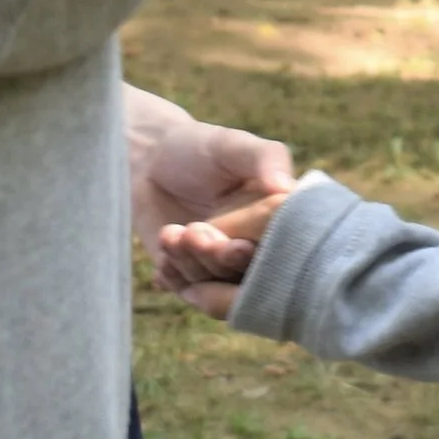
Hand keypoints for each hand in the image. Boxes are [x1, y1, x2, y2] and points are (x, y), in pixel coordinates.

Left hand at [129, 100, 294, 282]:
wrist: (150, 161)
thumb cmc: (200, 147)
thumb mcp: (234, 146)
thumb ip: (266, 159)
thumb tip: (288, 186)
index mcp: (283, 221)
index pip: (288, 252)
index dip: (262, 257)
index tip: (237, 244)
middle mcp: (259, 249)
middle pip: (251, 278)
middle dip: (220, 261)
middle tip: (195, 233)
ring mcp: (225, 266)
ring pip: (217, 289)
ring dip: (192, 264)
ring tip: (172, 233)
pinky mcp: (194, 277)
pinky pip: (189, 292)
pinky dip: (174, 275)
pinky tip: (164, 246)